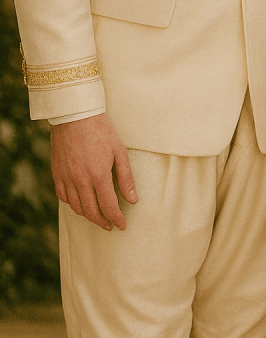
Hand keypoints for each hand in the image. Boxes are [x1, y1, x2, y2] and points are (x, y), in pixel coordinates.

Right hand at [51, 113, 137, 230]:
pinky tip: (80, 202)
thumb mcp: (119, 151)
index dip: (116, 219)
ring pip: (76, 207)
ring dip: (88, 215)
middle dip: (102, 222)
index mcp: (99, 175)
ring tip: (98, 216)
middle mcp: (80, 180)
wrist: (75, 116)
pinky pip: (63, 197)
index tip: (122, 225)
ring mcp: (66, 178)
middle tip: (111, 225)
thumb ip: (126, 178)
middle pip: (91, 212)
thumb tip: (133, 200)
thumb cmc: (101, 131)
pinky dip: (73, 204)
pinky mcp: (57, 173)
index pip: (108, 207)